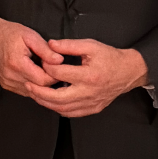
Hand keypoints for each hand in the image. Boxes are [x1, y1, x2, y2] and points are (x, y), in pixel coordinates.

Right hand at [0, 13, 67, 99]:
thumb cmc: (10, 33)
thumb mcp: (30, 36)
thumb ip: (45, 50)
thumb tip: (60, 60)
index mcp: (17, 64)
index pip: (43, 81)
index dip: (54, 76)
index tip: (58, 67)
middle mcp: (10, 77)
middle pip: (38, 89)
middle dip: (49, 81)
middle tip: (54, 69)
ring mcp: (7, 83)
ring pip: (32, 92)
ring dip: (41, 84)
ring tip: (43, 70)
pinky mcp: (7, 86)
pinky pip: (25, 91)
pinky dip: (33, 85)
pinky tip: (34, 74)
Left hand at [28, 39, 149, 118]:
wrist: (128, 72)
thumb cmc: (110, 57)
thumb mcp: (90, 45)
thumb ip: (69, 45)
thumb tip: (50, 44)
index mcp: (89, 75)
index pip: (60, 74)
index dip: (47, 68)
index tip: (42, 63)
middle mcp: (89, 92)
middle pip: (58, 98)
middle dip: (40, 93)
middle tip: (28, 86)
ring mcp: (91, 103)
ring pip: (63, 109)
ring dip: (46, 103)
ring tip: (35, 94)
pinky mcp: (93, 109)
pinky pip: (71, 114)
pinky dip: (58, 109)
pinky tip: (50, 102)